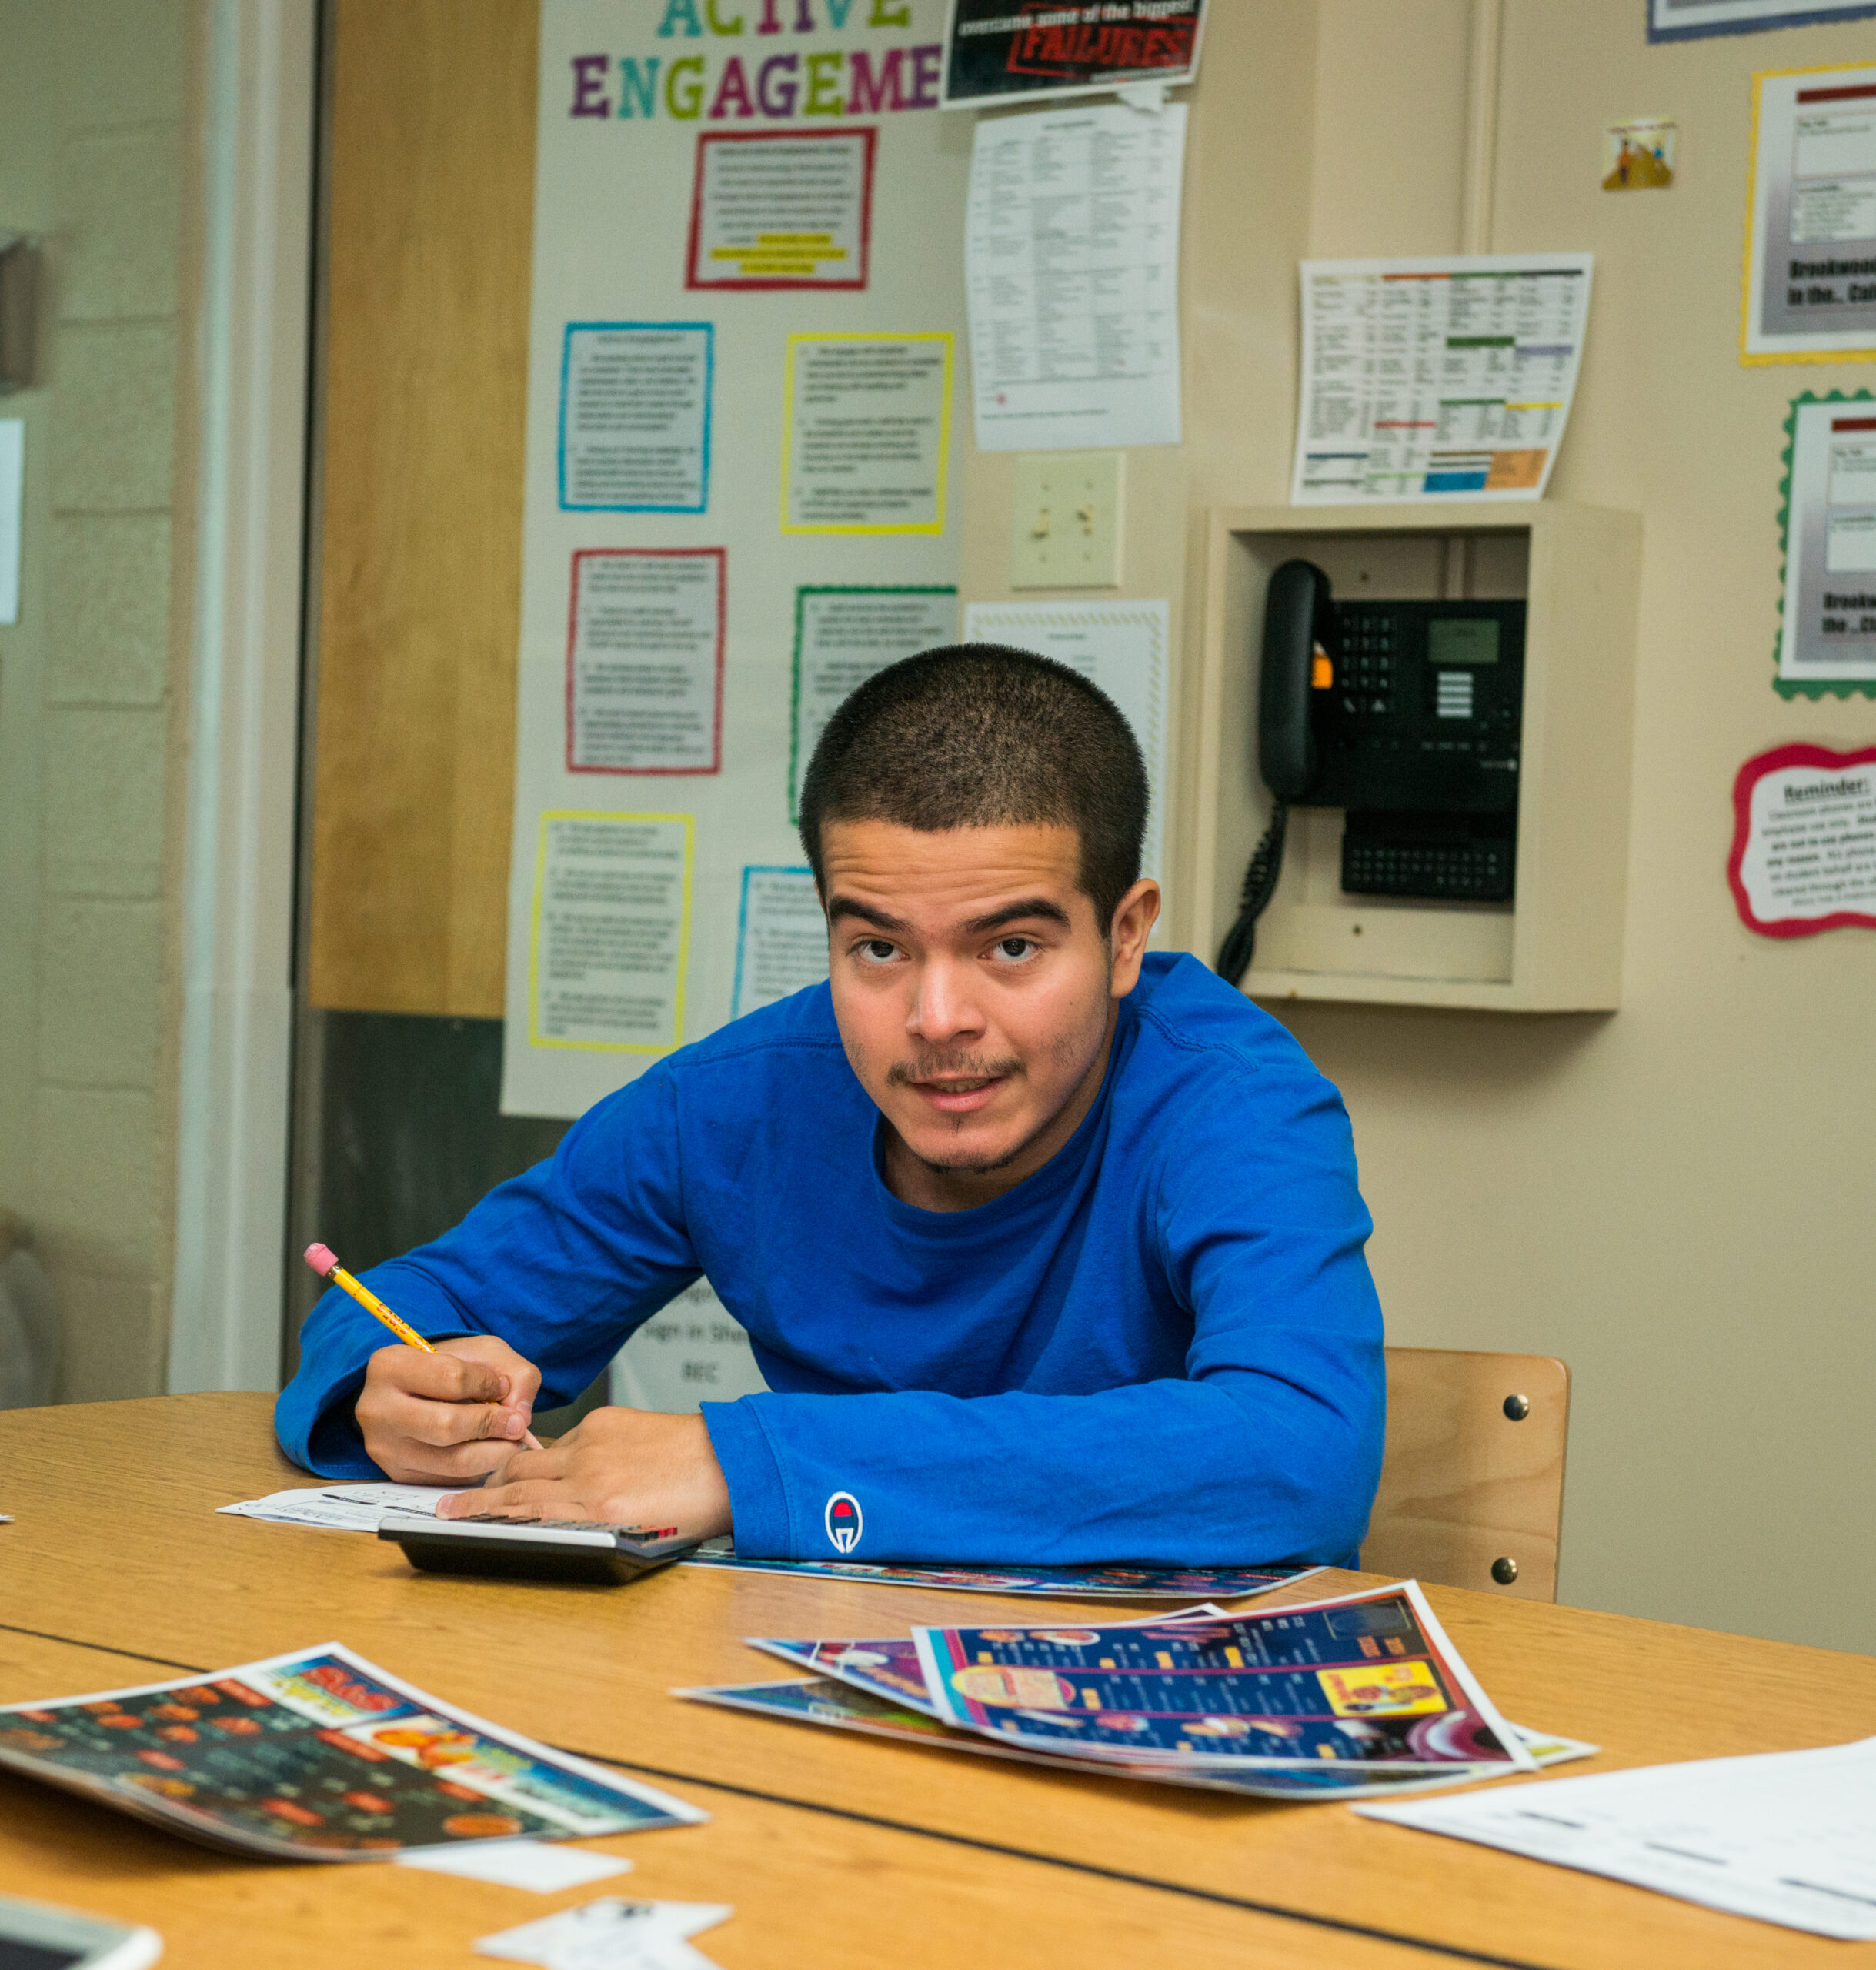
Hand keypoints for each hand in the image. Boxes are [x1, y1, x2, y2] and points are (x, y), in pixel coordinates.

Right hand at [355, 1335, 543, 1483]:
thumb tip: (520, 1416)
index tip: (502, 1385)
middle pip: (447, 1426)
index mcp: (390, 1365)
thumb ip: (514, 1373)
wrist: (414, 1389)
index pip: (451, 1378)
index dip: (488, 1384)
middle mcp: (377, 1409)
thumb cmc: (449, 1367)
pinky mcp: (396, 1475)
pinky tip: (486, 1451)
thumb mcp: (484, 1352)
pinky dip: (478, 1469)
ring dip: (494, 1453)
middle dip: (493, 1425)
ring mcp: (384, 1447)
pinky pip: (449, 1480)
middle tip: (516, 1423)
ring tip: (510, 1439)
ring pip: (451, 1461)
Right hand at [438, 1406, 732, 1541]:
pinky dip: (550, 1455)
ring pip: (533, 1459)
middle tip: (451, 1502)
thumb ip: (587, 1531)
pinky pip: (563, 1442)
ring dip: (508, 1472)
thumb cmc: (693, 1508)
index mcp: (599, 1514)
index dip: (479, 1515)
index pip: (521, 1513)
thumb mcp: (637, 1539)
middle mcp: (591, 1478)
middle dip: (480, 1494)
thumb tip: (545, 1529)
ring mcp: (596, 1445)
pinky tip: (546, 1464)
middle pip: (515, 1483)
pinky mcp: (605, 1421)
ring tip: (489, 1484)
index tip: (450, 1516)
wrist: (729, 1462)